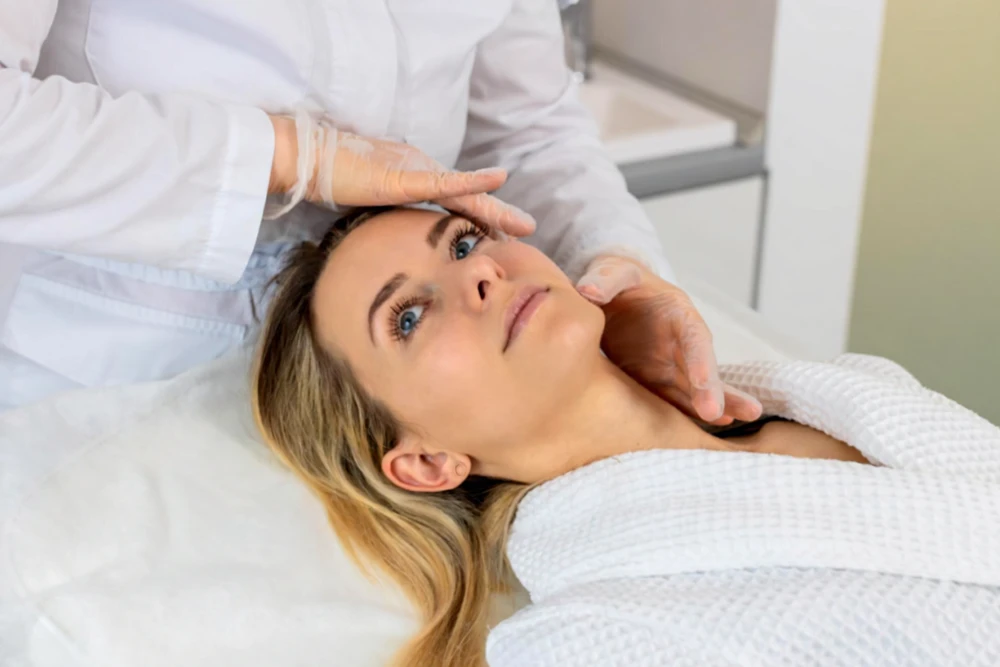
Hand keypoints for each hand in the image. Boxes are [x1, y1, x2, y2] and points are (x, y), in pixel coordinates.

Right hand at [268, 114, 534, 235]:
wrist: (305, 161)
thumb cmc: (328, 177)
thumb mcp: (364, 202)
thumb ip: (383, 215)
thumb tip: (391, 240)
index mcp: (413, 180)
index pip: (452, 204)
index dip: (477, 219)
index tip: (500, 237)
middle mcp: (420, 172)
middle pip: (467, 198)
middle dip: (497, 216)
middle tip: (527, 229)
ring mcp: (414, 172)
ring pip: (464, 192)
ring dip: (495, 209)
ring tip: (523, 223)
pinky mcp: (403, 176)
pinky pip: (443, 181)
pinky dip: (472, 182)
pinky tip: (497, 179)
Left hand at [576, 255, 762, 424]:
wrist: (610, 292)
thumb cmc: (618, 278)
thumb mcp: (613, 270)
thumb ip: (606, 279)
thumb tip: (587, 292)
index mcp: (678, 314)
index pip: (693, 339)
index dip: (701, 361)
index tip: (704, 384)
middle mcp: (680, 343)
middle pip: (701, 369)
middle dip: (712, 392)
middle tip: (720, 415)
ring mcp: (669, 364)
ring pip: (694, 390)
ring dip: (712, 407)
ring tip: (735, 424)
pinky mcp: (653, 379)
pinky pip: (672, 400)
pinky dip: (685, 414)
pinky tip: (706, 429)